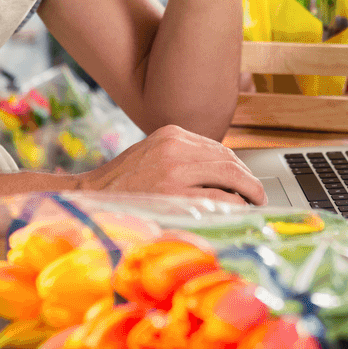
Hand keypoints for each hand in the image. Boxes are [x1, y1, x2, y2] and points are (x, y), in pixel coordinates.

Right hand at [80, 124, 266, 205]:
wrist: (89, 197)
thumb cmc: (121, 183)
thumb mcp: (152, 154)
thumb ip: (182, 157)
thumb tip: (220, 173)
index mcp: (172, 134)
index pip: (219, 149)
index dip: (239, 167)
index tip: (247, 180)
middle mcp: (176, 147)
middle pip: (230, 161)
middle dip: (249, 181)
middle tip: (259, 196)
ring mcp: (176, 170)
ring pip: (229, 178)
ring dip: (246, 193)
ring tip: (251, 206)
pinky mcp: (174, 194)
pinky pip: (217, 199)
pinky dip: (232, 206)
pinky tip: (235, 214)